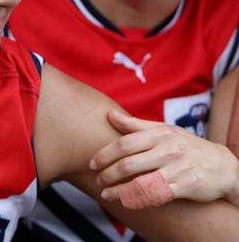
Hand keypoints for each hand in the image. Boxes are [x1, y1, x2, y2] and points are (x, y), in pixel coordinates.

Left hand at [90, 110, 238, 206]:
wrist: (223, 166)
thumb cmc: (186, 146)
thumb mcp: (164, 130)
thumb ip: (135, 125)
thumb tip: (109, 115)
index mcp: (159, 134)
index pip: (124, 144)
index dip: (104, 154)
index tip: (91, 163)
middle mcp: (167, 150)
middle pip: (128, 164)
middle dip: (108, 174)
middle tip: (97, 180)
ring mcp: (176, 169)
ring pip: (140, 182)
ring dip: (118, 190)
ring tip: (106, 194)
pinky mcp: (185, 187)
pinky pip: (156, 195)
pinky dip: (138, 199)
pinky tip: (127, 201)